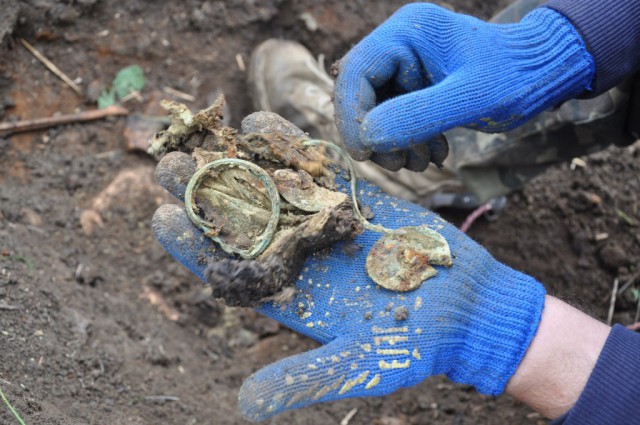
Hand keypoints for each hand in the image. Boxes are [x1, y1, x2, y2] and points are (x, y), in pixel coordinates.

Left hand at [152, 113, 545, 421]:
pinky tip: (263, 123)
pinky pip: (319, 170)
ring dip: (242, 163)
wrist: (468, 309)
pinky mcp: (357, 202)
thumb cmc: (416, 344)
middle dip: (207, 196)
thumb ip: (304, 379)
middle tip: (170, 166)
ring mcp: (326, 226)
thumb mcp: (360, 366)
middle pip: (244, 224)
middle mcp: (301, 258)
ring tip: (209, 136)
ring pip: (276, 190)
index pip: (230, 270)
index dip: (195, 247)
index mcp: (291, 296)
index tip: (162, 218)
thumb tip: (245, 405)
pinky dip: (294, 148)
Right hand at [333, 3, 594, 170]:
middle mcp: (400, 45)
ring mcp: (407, 66)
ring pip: (376, 111)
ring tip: (422, 161)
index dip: (351, 115)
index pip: (356, 72)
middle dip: (375, 133)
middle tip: (398, 163)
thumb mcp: (470, 98)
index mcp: (407, 32)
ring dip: (393, 143)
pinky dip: (408, 141)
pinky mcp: (416, 86)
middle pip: (360, 94)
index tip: (365, 153)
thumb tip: (367, 138)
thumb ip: (418, 115)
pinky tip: (433, 153)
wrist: (543, 75)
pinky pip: (395, 118)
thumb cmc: (515, 78)